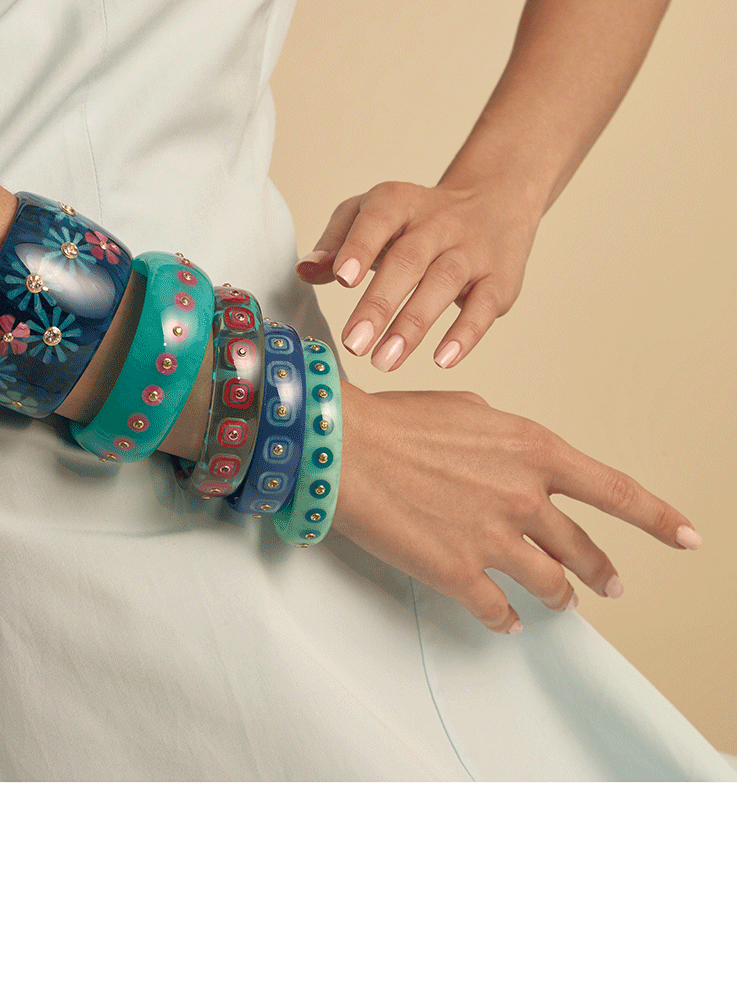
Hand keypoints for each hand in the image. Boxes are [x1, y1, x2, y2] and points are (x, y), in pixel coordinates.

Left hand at [295, 179, 541, 371]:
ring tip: (384, 360)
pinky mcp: (499, 280)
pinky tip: (441, 360)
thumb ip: (337, 242)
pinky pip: (483, 307)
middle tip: (354, 343)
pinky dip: (464, 334)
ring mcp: (471, 251)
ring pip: (443, 283)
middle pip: (408, 260)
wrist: (495, 202)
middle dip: (379, 303)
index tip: (341, 278)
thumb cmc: (417, 220)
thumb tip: (304, 270)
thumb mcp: (374, 215)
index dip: (360, 247)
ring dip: (413, 325)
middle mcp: (437, 223)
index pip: (377, 220)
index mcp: (398, 202)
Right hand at [332, 384, 701, 632]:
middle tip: (611, 586)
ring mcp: (495, 538)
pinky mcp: (459, 573)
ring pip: (550, 585)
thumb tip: (513, 462)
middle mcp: (525, 496)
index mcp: (535, 450)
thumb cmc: (397, 422)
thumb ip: (506, 441)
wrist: (343, 447)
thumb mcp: (468, 412)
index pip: (615, 491)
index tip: (689, 538)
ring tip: (562, 605)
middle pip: (583, 548)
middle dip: (603, 572)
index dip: (658, 519)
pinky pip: (498, 611)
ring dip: (561, 599)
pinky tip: (507, 623)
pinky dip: (506, 621)